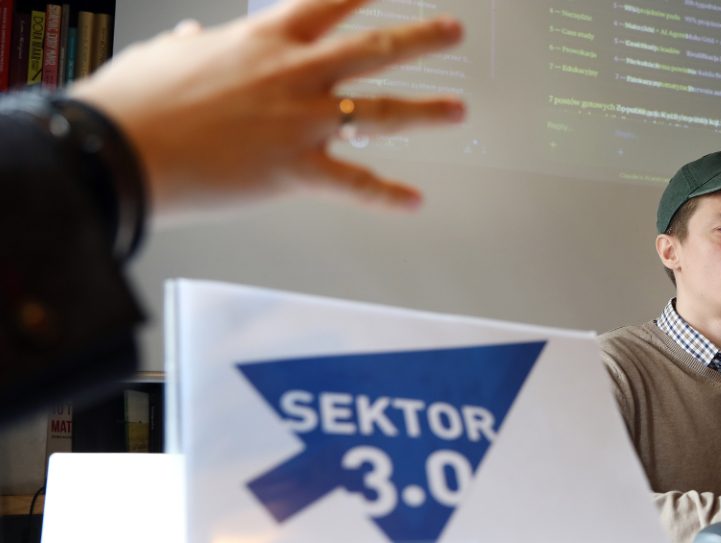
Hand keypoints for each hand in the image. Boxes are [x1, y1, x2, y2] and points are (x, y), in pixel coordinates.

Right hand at [68, 0, 464, 216]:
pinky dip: (387, 195)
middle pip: (374, 49)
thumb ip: (190, 46)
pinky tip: (414, 201)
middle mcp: (295, 74)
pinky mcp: (297, 170)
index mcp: (265, 41)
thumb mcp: (163, 56)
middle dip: (421, 38)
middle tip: (452, 31)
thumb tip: (191, 39)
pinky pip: (355, 184)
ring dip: (426, 110)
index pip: (328, 1)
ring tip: (457, 109)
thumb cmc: (135, 102)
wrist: (119, 150)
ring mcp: (302, 122)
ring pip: (382, 113)